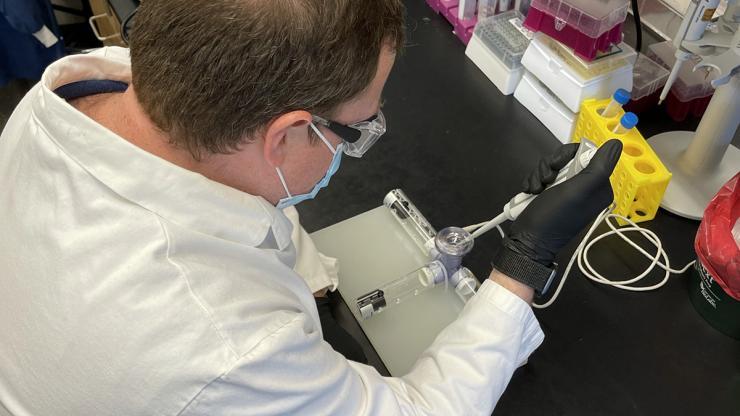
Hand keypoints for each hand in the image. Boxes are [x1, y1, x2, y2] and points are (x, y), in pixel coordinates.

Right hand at [502, 140, 622, 266]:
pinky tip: (531, 192)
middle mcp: (585, 187)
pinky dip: (534, 181)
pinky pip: (542, 175)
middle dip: (551, 166)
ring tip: (536, 190)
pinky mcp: (551, 193)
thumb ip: (599, 166)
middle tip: (546, 180)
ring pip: (552, 165)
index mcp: (598, 186)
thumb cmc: (555, 216)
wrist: (529, 240)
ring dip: (540, 174)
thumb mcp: (579, 190)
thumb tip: (616, 142)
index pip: (587, 153)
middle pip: (567, 157)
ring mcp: (566, 190)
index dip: (569, 155)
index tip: (558, 166)